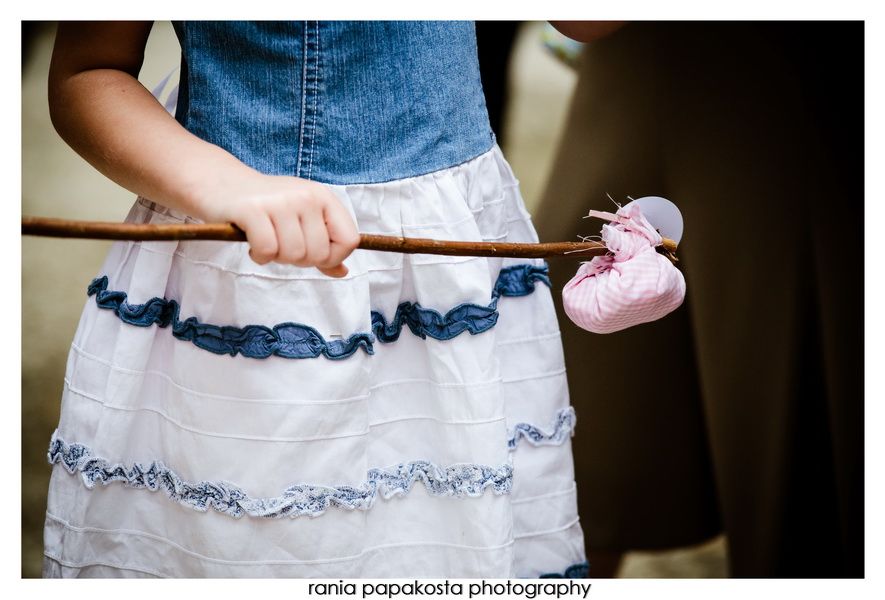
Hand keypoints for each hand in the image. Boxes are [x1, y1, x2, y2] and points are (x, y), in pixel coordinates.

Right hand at [198, 171, 359, 276]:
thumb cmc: (265, 206)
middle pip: (319, 254)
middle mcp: (306, 196)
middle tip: (281, 244)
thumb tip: (342, 272)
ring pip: (293, 254)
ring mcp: (280, 202)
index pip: (349, 240)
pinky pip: (267, 251)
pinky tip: (252, 243)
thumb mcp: (300, 218)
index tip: (313, 254)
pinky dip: (259, 256)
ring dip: (277, 257)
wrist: (219, 182)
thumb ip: (323, 245)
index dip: (334, 257)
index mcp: (323, 197)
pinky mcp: (252, 209)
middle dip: (299, 260)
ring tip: (266, 240)